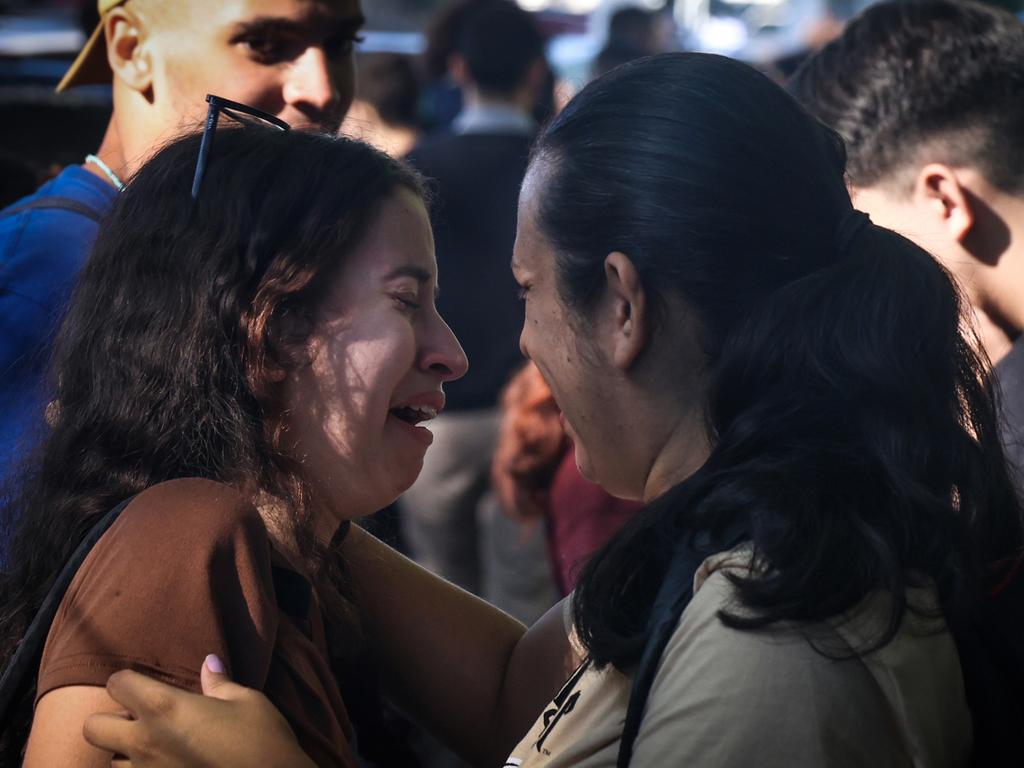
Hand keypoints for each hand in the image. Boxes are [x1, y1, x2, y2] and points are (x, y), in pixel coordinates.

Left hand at [82, 655, 315, 767]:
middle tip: (139, 718)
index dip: (128, 680)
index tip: (145, 683)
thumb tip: (209, 663)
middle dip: (109, 719)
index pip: (117, 684)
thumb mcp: (246, 701)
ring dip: (125, 751)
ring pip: (111, 761)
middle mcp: (145, 742)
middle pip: (93, 727)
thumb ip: (219, 683)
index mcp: (165, 708)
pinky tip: (167, 765)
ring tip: (155, 746)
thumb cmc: (262, 739)